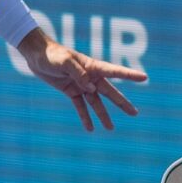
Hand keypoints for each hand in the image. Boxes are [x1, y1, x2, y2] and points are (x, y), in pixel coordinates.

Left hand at [17, 28, 146, 130]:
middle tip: (135, 113)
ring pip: (96, 103)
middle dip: (122, 103)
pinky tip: (90, 129)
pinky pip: (80, 106)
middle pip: (110, 92)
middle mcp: (90, 77)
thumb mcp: (65, 61)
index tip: (144, 77)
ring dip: (103, 115)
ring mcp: (82, 85)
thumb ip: (79, 74)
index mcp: (93, 66)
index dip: (129, 75)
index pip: (115, 71)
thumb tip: (91, 88)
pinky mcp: (71, 91)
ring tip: (111, 128)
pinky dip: (85, 117)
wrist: (37, 55)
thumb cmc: (53, 54)